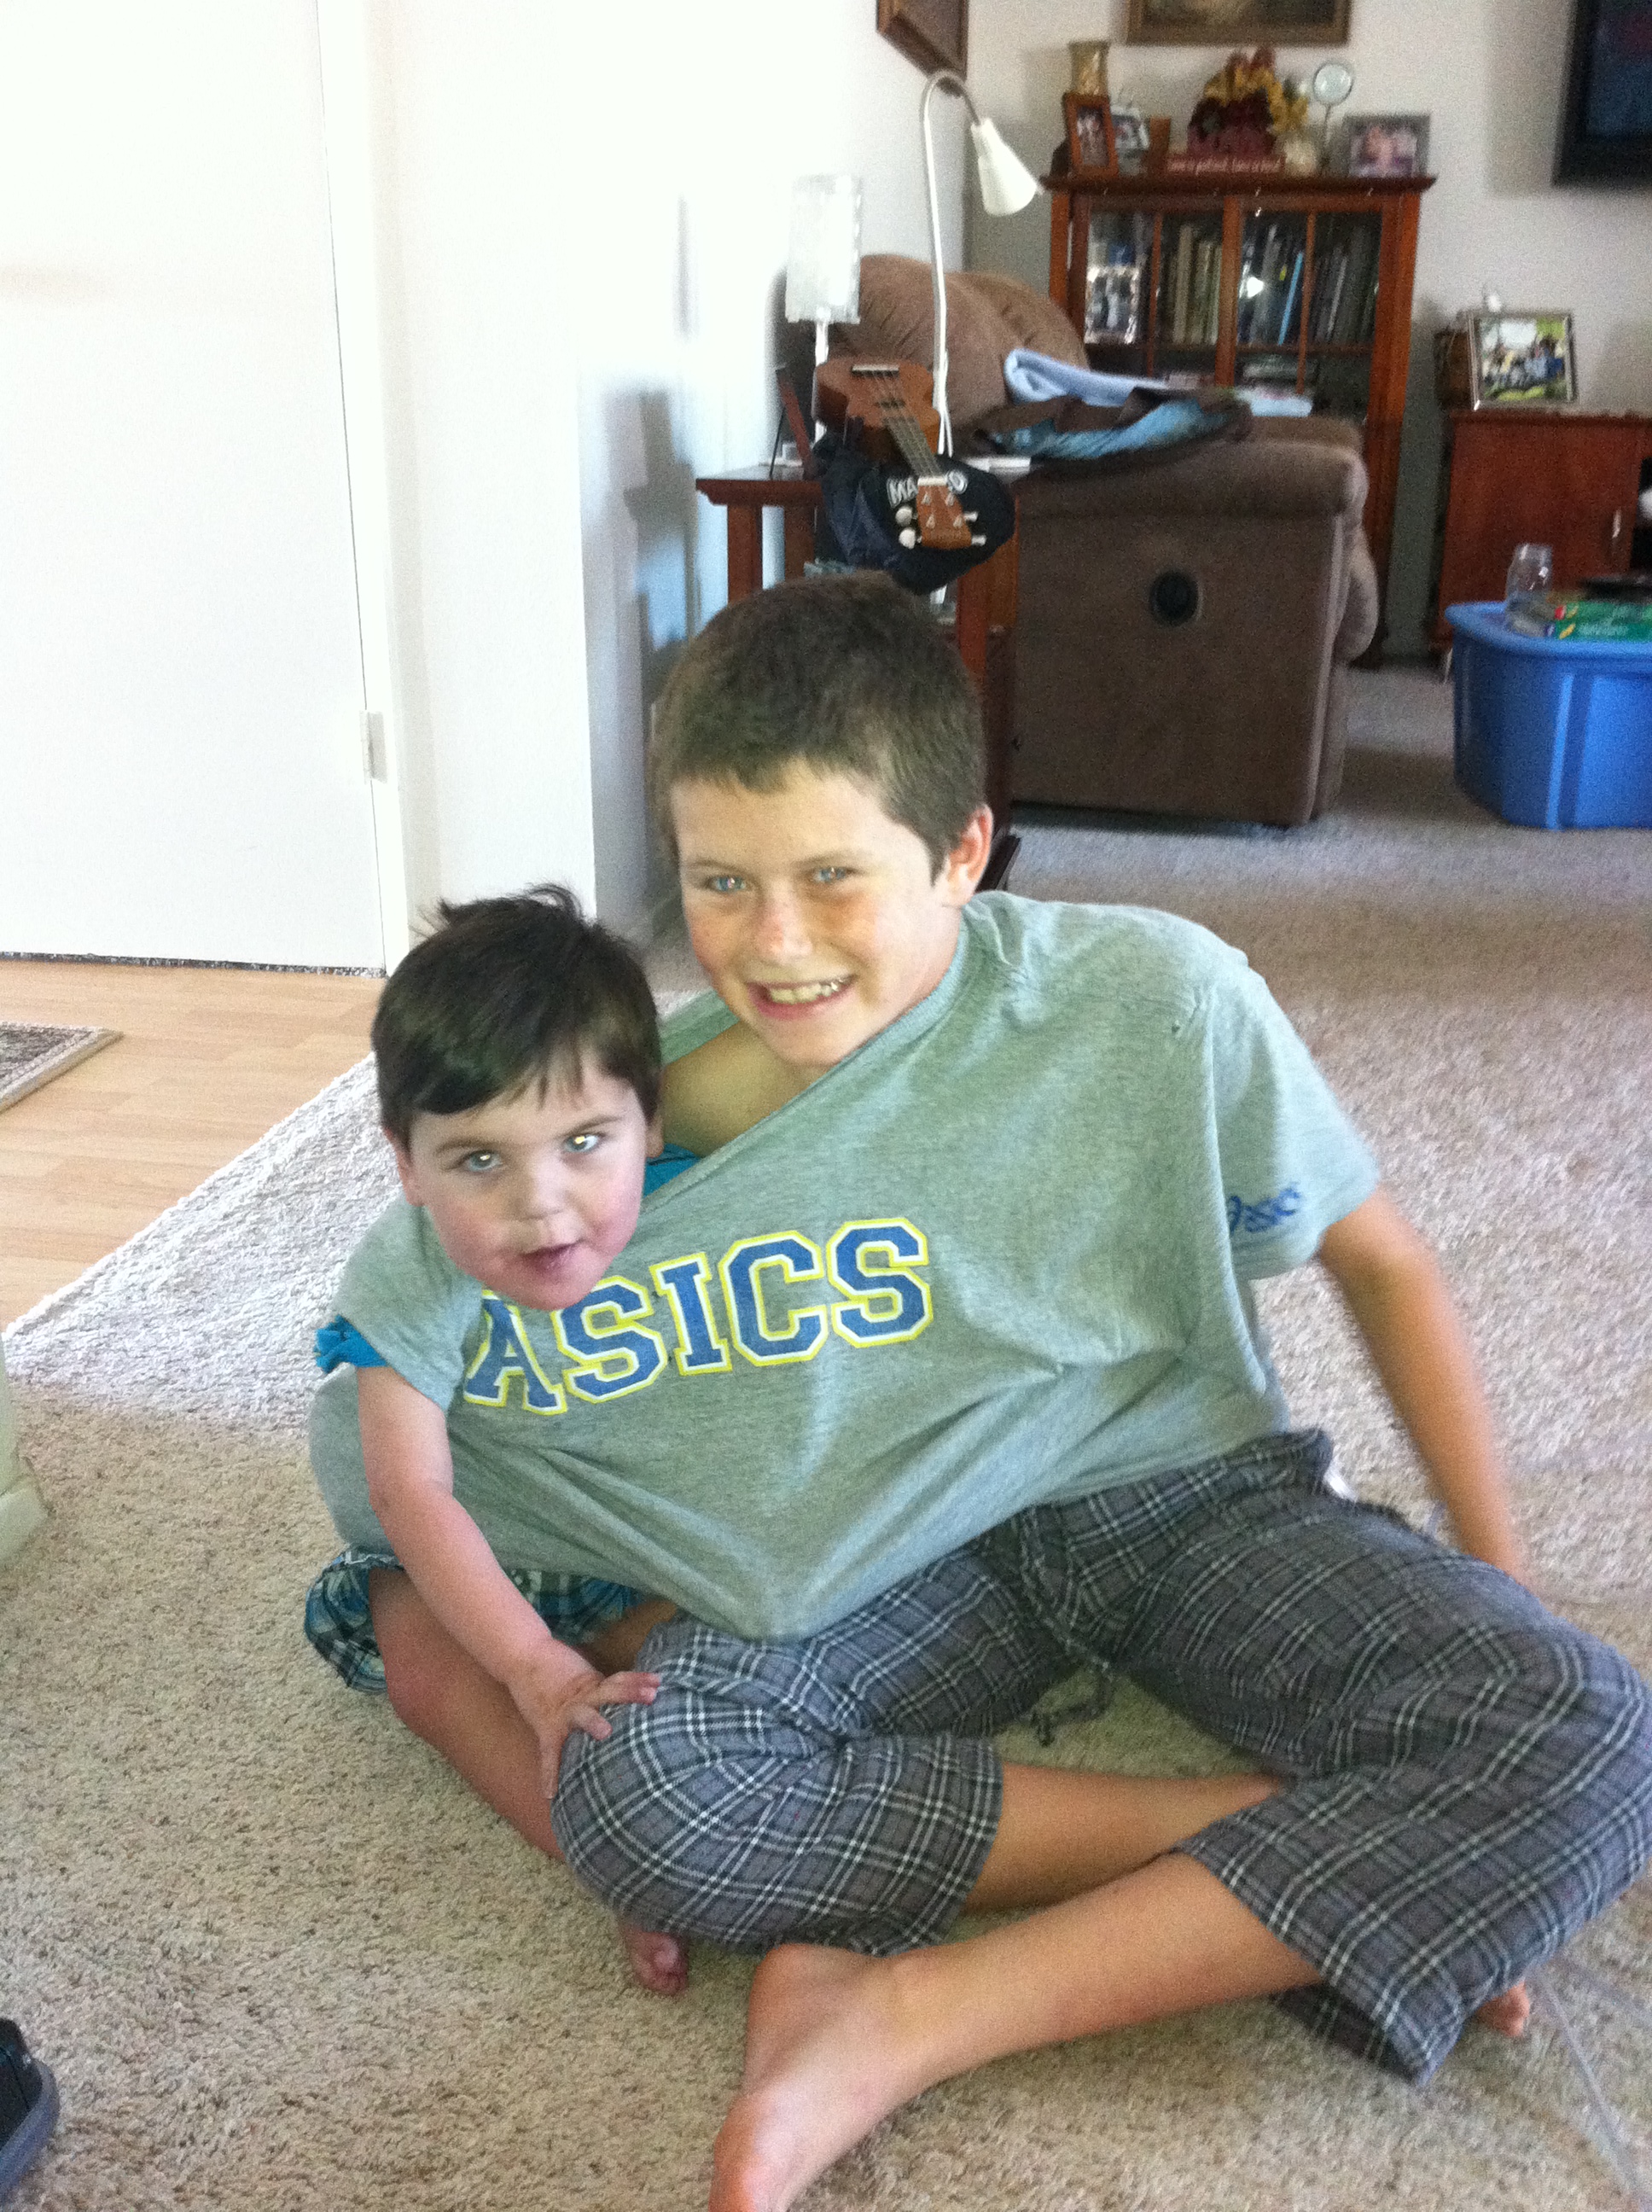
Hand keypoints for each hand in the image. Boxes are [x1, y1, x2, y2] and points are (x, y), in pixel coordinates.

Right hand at [505, 1648, 660, 1801]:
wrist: (522, 1657)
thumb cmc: (555, 1669)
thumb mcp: (584, 1678)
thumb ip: (605, 1690)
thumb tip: (636, 1700)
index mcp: (593, 1685)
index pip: (619, 1679)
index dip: (638, 1679)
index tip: (659, 1681)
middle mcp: (582, 1697)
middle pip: (609, 1691)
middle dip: (629, 1693)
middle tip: (651, 1696)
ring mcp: (563, 1712)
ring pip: (582, 1714)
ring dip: (594, 1722)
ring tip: (606, 1732)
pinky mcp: (545, 1727)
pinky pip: (549, 1752)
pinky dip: (549, 1772)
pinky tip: (551, 1792)